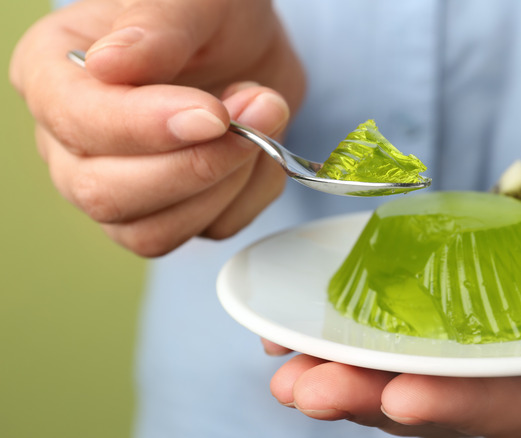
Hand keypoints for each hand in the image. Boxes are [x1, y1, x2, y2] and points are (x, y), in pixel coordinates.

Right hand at [10, 0, 304, 255]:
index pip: (76, 122)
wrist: (250, 43)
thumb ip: (155, 27)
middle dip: (196, 164)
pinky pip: (210, 230)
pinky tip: (259, 148)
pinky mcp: (173, 212)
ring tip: (262, 119)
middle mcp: (74, 143)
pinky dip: (250, 194)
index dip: (145, 126)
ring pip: (154, 232)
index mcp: (54, 76)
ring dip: (225, 185)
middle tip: (257, 110)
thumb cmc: (208, 14)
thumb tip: (109, 65)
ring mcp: (120, 186)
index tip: (213, 113)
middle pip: (107, 194)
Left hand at [266, 166, 520, 437]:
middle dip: (369, 402)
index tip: (403, 398)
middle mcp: (504, 372)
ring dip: (336, 378)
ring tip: (283, 374)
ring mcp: (463, 345)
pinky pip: (379, 330)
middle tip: (307, 391)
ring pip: (396, 374)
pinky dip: (332, 336)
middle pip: (436, 401)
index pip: (510, 404)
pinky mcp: (432, 312)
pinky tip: (284, 337)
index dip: (459, 406)